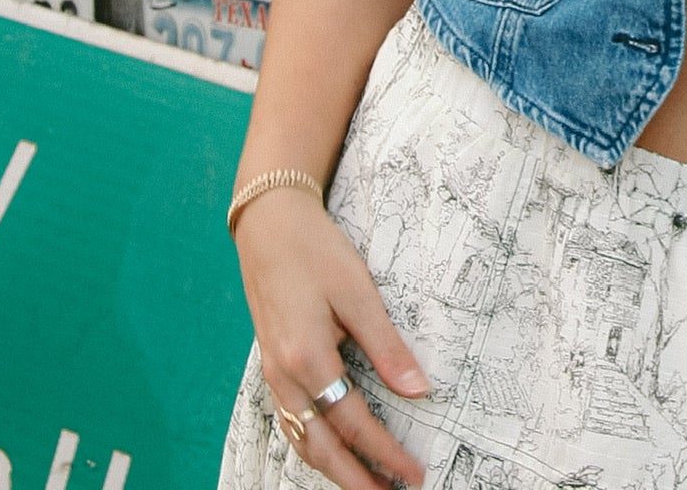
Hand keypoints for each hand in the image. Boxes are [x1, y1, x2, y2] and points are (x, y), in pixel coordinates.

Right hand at [236, 189, 427, 489]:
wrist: (268, 223)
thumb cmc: (315, 250)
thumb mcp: (358, 291)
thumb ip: (386, 346)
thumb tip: (418, 391)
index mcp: (307, 359)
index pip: (353, 423)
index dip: (385, 453)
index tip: (413, 473)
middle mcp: (284, 376)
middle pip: (320, 447)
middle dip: (355, 479)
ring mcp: (272, 373)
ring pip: (300, 440)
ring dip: (331, 469)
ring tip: (363, 484)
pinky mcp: (271, 365)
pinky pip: (289, 421)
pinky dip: (310, 445)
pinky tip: (327, 450)